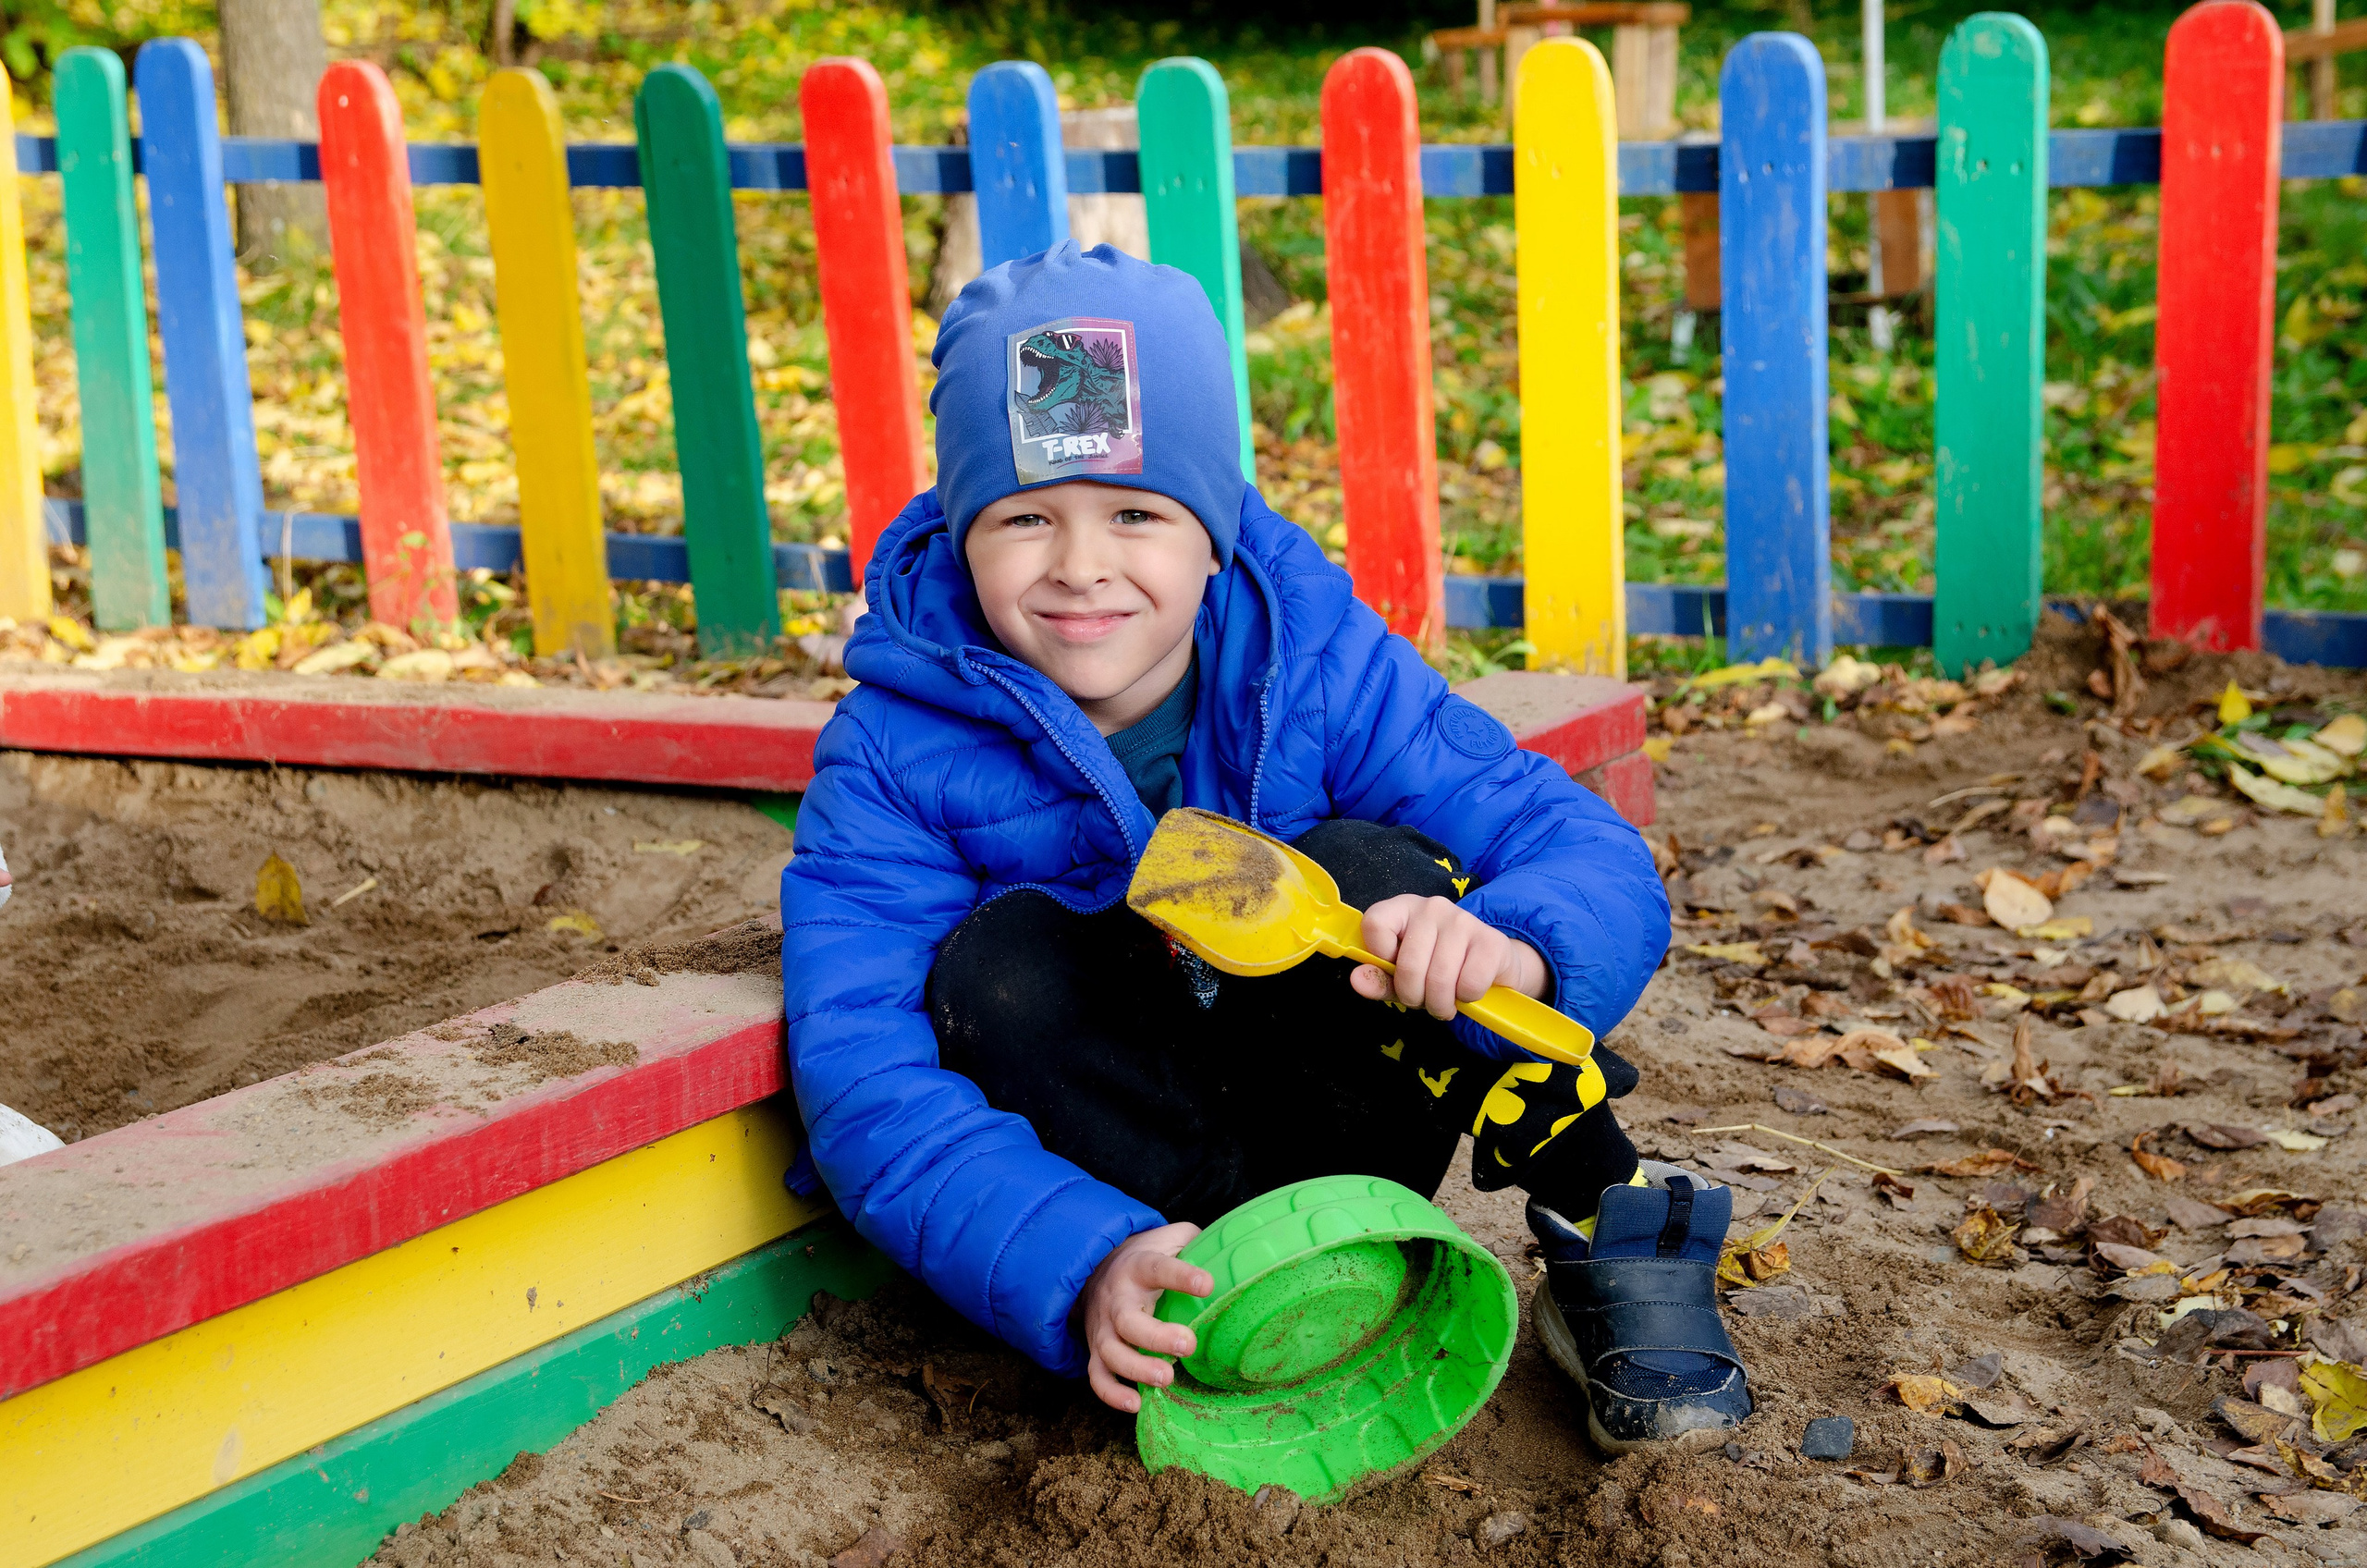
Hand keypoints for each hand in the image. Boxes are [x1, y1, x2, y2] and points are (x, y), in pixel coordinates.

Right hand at [1077, 1222, 1210, 1411]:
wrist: (1096, 1267)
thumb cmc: (1146, 1257)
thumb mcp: (1169, 1240)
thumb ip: (1197, 1243)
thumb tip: (1238, 1254)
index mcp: (1138, 1267)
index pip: (1157, 1269)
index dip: (1181, 1277)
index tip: (1207, 1284)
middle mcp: (1117, 1298)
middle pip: (1128, 1320)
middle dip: (1156, 1336)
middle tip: (1187, 1344)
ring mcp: (1102, 1327)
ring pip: (1111, 1351)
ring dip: (1137, 1368)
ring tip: (1166, 1379)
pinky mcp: (1095, 1349)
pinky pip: (1097, 1376)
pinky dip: (1112, 1393)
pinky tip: (1136, 1403)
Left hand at [1350, 895, 1548, 1019]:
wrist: (1491, 965)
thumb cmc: (1438, 968)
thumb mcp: (1403, 975)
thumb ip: (1379, 978)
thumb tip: (1357, 980)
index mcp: (1403, 909)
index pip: (1375, 923)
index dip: (1380, 956)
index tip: (1394, 970)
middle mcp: (1431, 907)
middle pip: (1408, 964)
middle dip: (1414, 997)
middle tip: (1423, 1001)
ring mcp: (1463, 920)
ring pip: (1439, 978)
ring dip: (1440, 1005)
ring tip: (1444, 1003)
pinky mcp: (1490, 940)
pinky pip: (1470, 984)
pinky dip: (1467, 998)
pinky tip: (1467, 991)